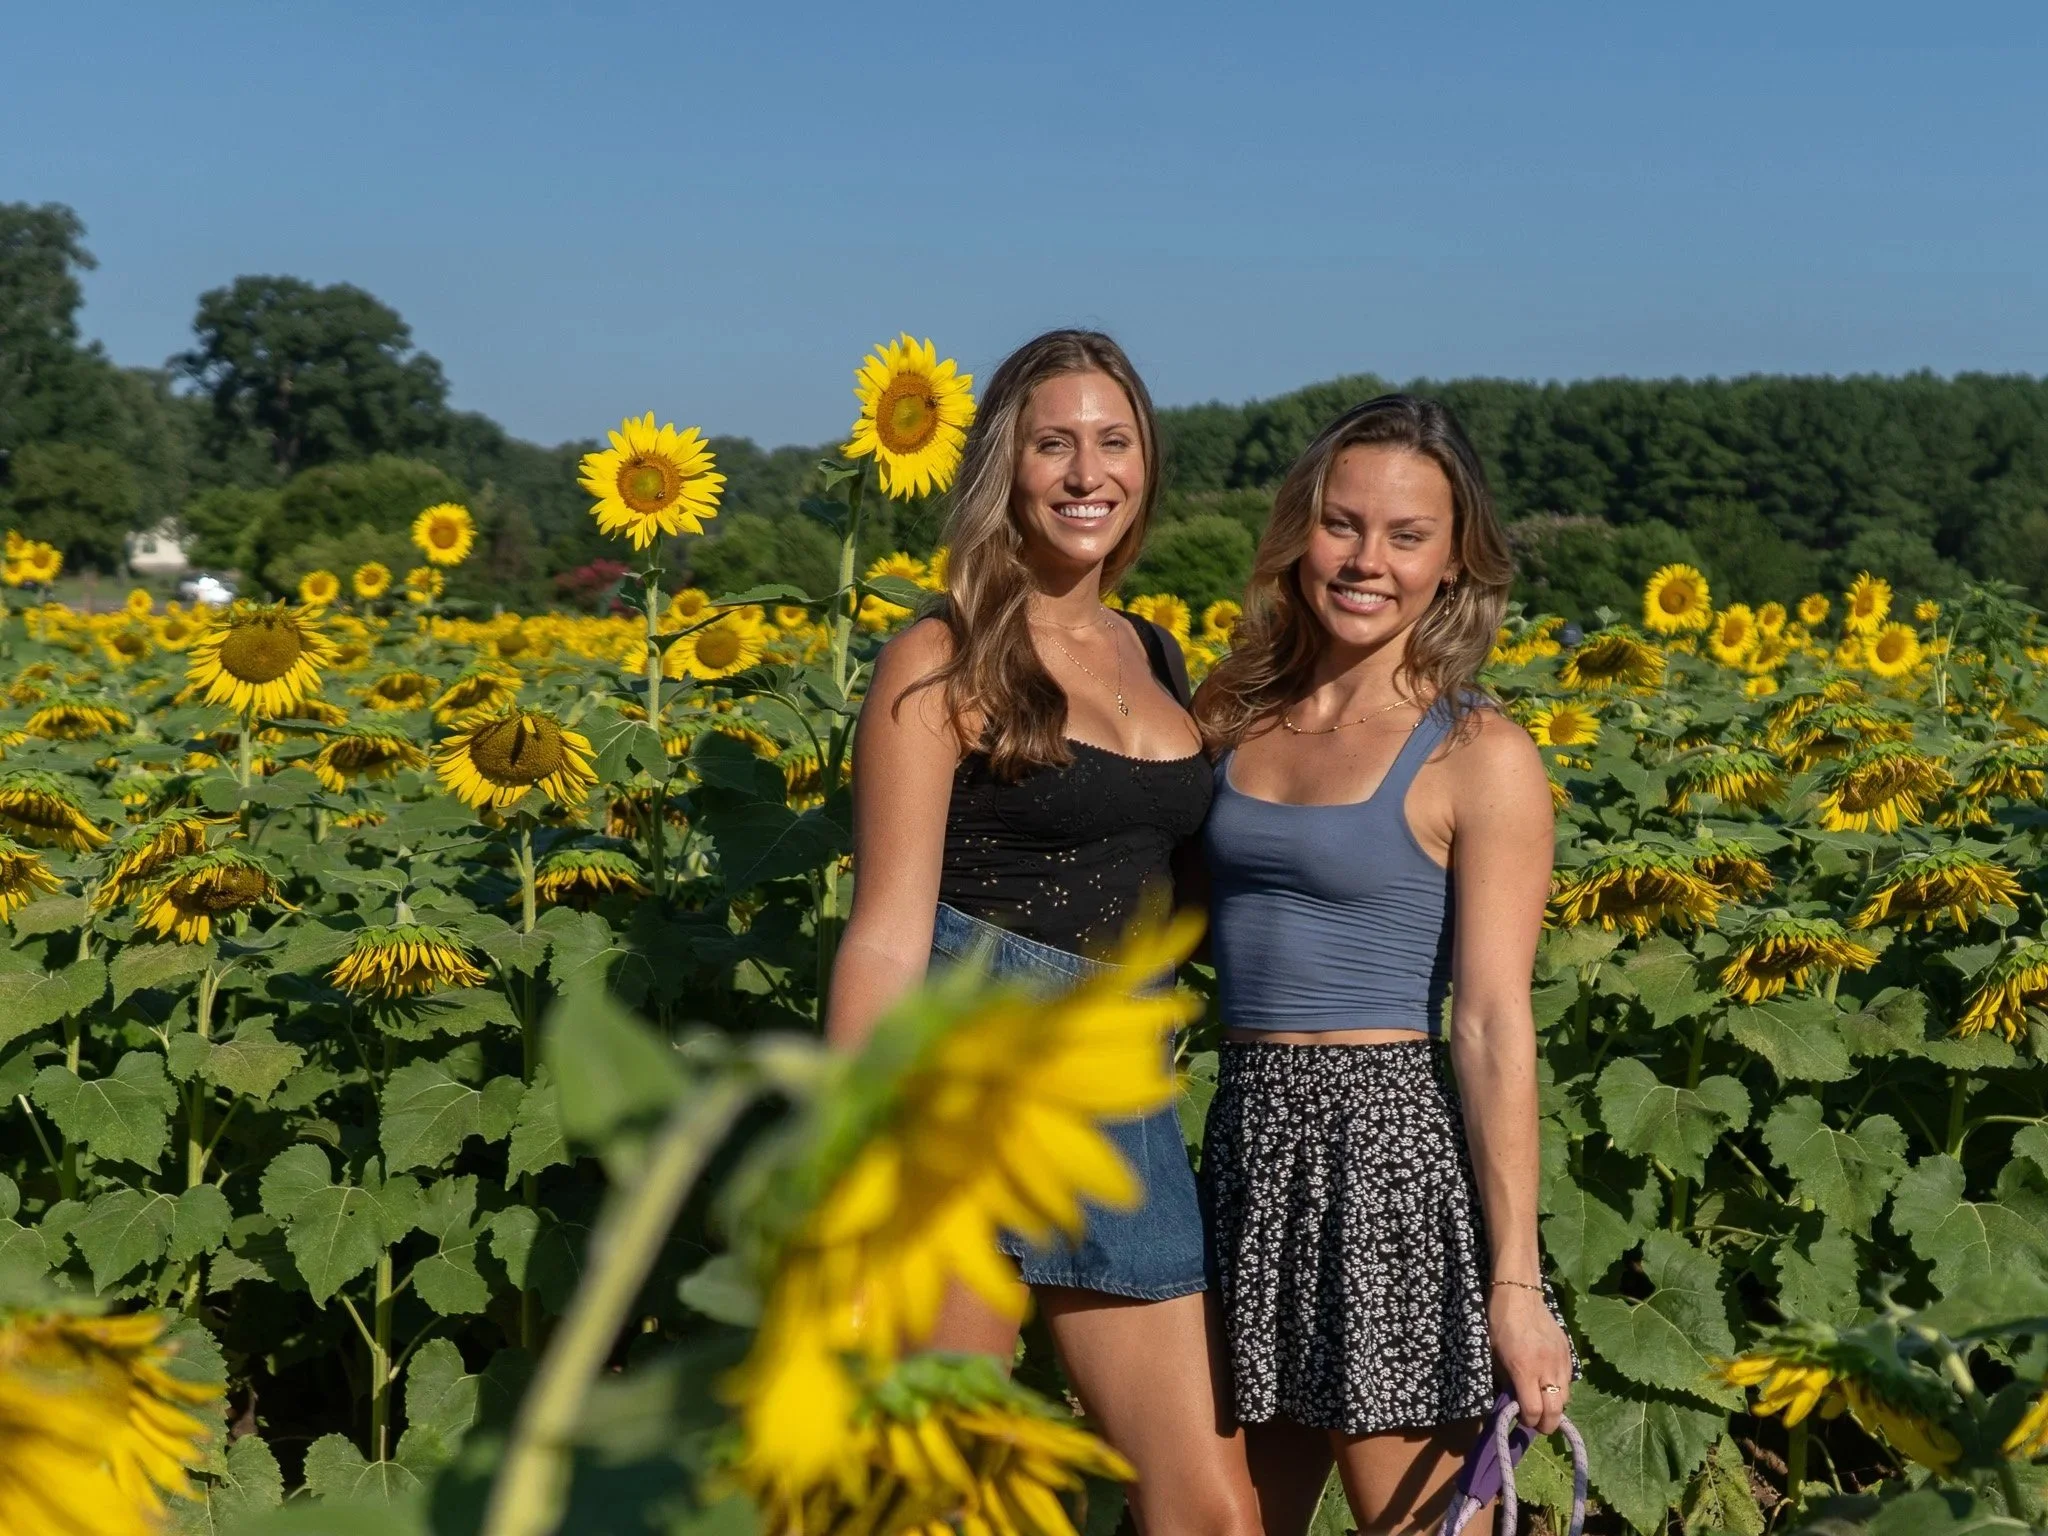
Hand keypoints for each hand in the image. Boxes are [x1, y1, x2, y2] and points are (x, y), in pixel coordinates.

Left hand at [1489, 1285, 1572, 1434]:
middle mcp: (1547, 1368)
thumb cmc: (1499, 1323)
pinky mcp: (1569, 1352)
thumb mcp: (1494, 1355)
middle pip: (1556, 1410)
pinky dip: (1561, 1388)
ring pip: (1566, 1397)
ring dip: (1555, 1406)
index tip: (1523, 1421)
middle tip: (1538, 1425)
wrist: (1520, 1295)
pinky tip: (1550, 1384)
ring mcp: (1561, 1360)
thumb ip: (1506, 1381)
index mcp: (1524, 1369)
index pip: (1534, 1410)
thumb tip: (1513, 1402)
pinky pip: (1569, 1380)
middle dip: (1547, 1424)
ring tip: (1544, 1404)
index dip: (1529, 1421)